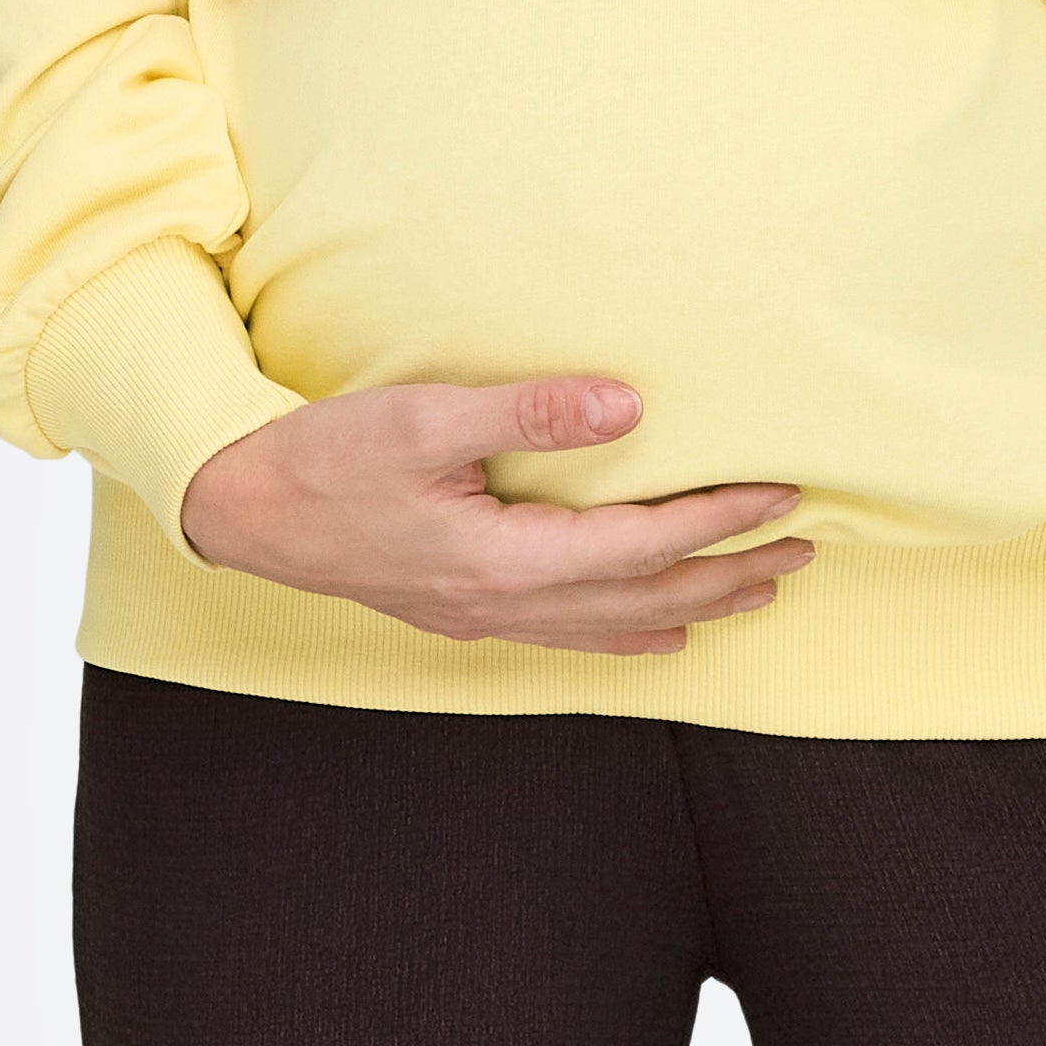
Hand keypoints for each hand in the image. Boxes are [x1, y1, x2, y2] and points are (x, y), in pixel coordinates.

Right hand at [177, 380, 810, 659]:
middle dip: (730, 574)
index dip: (720, 520)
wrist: (241, 507)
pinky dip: (630, 635)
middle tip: (803, 553)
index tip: (783, 494)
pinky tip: (658, 633)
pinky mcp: (464, 615)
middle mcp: (506, 605)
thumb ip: (528, 413)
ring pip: (616, 628)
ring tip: (757, 592)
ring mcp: (485, 619)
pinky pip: (573, 637)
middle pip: (647, 599)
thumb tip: (627, 408)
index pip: (644, 545)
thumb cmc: (324, 458)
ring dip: (694, 608)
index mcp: (505, 560)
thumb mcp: (423, 418)